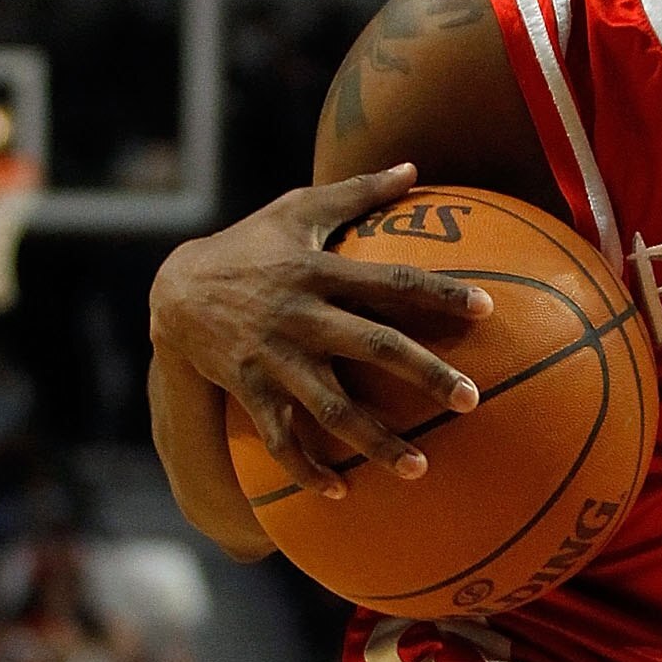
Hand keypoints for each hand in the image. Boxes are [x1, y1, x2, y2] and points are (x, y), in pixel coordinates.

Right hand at [148, 163, 493, 502]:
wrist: (175, 291)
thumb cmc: (250, 246)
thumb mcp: (297, 208)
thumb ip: (356, 192)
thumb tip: (412, 167)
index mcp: (319, 271)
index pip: (390, 281)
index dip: (438, 293)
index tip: (485, 308)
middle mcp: (302, 315)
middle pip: (373, 346)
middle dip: (424, 374)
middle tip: (472, 399)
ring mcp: (275, 358)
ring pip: (332, 406)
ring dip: (375, 440)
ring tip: (419, 469)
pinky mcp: (251, 390)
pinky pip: (282, 438)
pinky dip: (307, 468)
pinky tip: (342, 494)